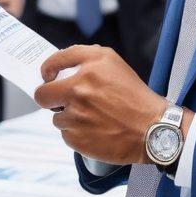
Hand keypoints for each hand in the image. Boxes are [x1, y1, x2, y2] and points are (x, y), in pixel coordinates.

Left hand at [33, 44, 189, 164]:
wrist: (153, 130)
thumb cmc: (134, 95)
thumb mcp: (112, 61)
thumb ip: (81, 56)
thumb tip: (56, 65)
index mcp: (88, 70)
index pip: (51, 65)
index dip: (47, 71)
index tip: (49, 76)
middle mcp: (79, 92)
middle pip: (42, 96)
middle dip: (49, 98)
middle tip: (62, 100)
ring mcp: (76, 118)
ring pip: (57, 118)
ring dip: (69, 118)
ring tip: (93, 118)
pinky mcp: (77, 140)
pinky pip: (66, 135)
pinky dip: (77, 133)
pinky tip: (95, 130)